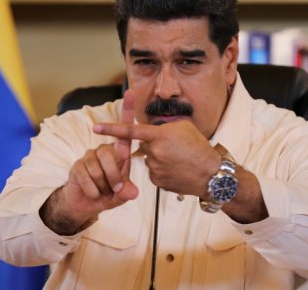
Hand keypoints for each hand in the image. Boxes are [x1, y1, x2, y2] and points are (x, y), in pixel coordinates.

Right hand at [41, 91, 138, 233]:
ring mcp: (88, 156)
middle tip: (115, 189)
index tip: (130, 93)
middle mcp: (103, 150)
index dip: (126, 112)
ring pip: (98, 169)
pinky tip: (93, 193)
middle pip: (110, 156)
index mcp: (118, 153)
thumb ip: (127, 192)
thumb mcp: (122, 194)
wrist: (85, 204)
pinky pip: (87, 178)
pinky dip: (93, 192)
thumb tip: (131, 193)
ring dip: (102, 186)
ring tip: (102, 191)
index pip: (125, 131)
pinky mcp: (77, 166)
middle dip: (114, 177)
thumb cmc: (108, 193)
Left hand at [94, 118, 219, 196]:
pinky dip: (162, 171)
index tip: (96, 127)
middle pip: (144, 146)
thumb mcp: (184, 127)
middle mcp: (153, 152)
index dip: (111, 128)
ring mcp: (154, 168)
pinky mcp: (156, 181)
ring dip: (160, 159)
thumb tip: (155, 129)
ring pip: (149, 160)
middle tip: (174, 148)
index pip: (130, 131)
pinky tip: (176, 171)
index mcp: (159, 136)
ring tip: (179, 161)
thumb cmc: (199, 147)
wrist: (211, 174)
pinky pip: (154, 172)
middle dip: (154, 145)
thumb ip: (165, 127)